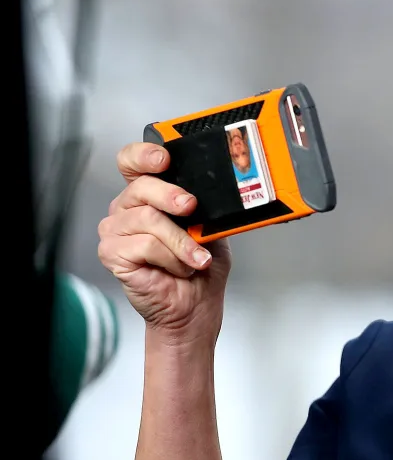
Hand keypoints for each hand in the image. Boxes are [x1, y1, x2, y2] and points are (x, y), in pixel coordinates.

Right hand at [97, 142, 231, 337]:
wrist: (195, 305)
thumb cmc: (200, 266)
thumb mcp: (211, 227)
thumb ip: (205, 206)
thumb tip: (214, 190)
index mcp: (149, 195)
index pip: (133, 162)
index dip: (143, 154)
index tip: (163, 158)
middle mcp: (128, 208)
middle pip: (142, 186)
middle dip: (171, 196)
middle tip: (191, 208)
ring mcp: (116, 230)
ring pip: (148, 219)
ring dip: (181, 242)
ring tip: (196, 259)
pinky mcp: (112, 253)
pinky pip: (144, 245)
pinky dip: (171, 258)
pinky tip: (179, 268)